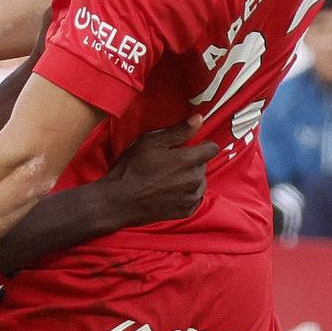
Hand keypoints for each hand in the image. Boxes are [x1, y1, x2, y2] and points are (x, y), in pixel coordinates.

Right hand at [100, 122, 217, 226]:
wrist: (119, 201)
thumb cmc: (132, 169)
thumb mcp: (151, 142)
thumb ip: (178, 131)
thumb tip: (199, 119)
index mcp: (188, 160)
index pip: (212, 148)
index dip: (201, 145)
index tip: (188, 147)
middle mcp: (195, 180)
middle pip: (203, 165)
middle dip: (191, 162)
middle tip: (169, 164)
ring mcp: (191, 197)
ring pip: (199, 181)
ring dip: (189, 178)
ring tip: (168, 179)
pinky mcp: (186, 211)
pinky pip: (194, 198)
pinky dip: (186, 194)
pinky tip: (169, 192)